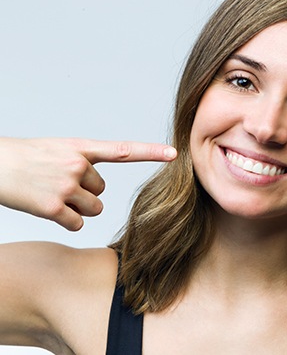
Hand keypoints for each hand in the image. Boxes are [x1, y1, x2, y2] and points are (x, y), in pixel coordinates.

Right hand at [0, 137, 176, 230]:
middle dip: (84, 191)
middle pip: (102, 191)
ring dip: (78, 207)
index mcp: (80, 148)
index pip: (123, 150)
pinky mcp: (52, 207)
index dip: (151, 152)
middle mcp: (76, 165)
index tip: (175, 154)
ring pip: (94, 208)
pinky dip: (67, 220)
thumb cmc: (26, 158)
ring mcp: (65, 186)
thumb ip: (83, 161)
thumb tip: (99, 187)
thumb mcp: (57, 149)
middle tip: (58, 182)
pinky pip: (78, 223)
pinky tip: (48, 208)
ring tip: (54, 194)